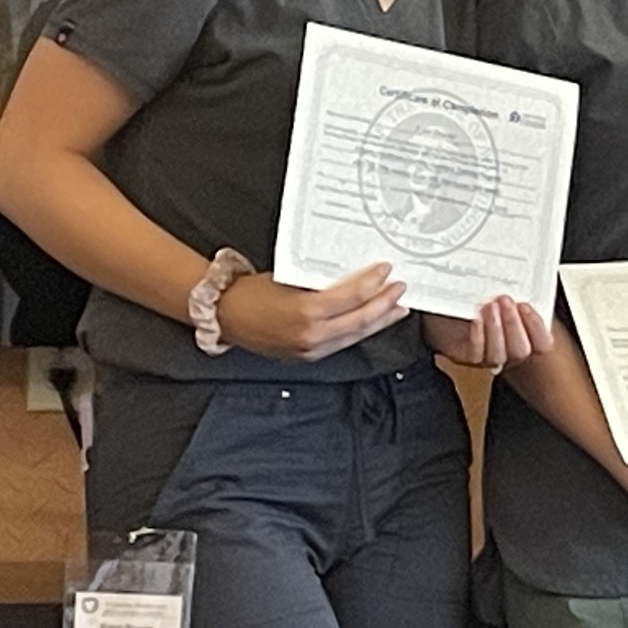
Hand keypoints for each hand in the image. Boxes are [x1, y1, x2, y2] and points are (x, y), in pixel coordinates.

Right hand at [213, 261, 407, 361]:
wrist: (226, 315)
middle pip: (360, 320)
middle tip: (401, 289)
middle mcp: (311, 335)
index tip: (386, 271)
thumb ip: (322, 282)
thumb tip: (354, 275)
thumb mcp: (290, 279)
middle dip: (385, 305)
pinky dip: (359, 331)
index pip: (351, 297)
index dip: (372, 284)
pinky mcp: (308, 356)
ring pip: (355, 335)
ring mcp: (310, 349)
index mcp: (306, 311)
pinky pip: (342, 343)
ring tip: (396, 309)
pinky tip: (371, 323)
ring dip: (379, 321)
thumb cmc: (254, 292)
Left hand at [423, 295, 553, 371]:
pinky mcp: (467, 357)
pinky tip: (476, 319)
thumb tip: (518, 272)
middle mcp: (507, 349)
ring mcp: (487, 356)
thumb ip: (510, 289)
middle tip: (505, 300)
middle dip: (514, 324)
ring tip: (489, 307)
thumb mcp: (495, 292)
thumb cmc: (471, 300)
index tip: (525, 305)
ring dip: (496, 329)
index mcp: (523, 334)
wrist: (440, 312)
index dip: (537, 327)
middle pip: (521, 350)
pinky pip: (477, 354)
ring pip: (500, 355)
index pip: (542, 343)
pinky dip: (478, 336)